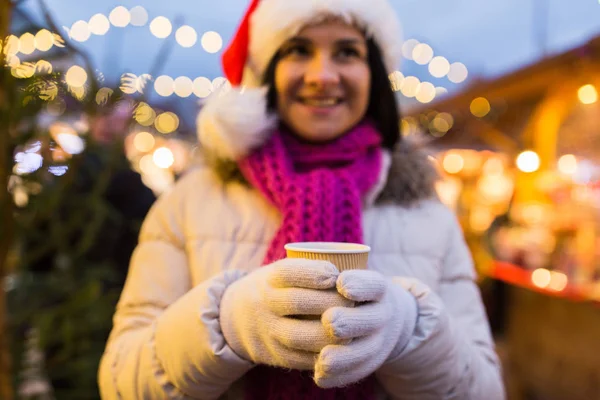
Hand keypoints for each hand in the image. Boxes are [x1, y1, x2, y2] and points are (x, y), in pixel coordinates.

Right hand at [219, 258, 352, 369]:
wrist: (237, 319)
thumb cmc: (277, 289)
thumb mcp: (283, 272)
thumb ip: (311, 270)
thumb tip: (354, 268)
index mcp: (269, 279)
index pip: (289, 272)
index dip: (314, 273)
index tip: (335, 275)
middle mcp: (265, 303)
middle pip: (297, 302)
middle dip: (330, 303)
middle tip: (355, 303)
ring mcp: (268, 331)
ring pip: (299, 335)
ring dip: (329, 333)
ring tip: (352, 329)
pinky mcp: (275, 356)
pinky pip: (300, 359)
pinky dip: (323, 355)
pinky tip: (341, 349)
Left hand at [315, 270, 417, 387]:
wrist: (379, 316)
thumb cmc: (345, 288)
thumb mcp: (344, 274)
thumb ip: (320, 270)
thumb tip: (297, 271)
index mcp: (377, 288)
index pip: (374, 284)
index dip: (360, 284)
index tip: (340, 282)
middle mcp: (382, 313)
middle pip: (368, 320)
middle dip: (349, 323)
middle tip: (330, 322)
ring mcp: (379, 339)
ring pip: (364, 351)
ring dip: (343, 356)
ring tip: (323, 359)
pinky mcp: (371, 361)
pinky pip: (358, 372)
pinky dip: (340, 375)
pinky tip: (321, 376)